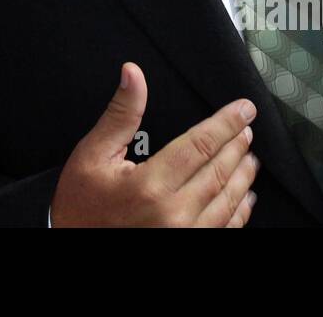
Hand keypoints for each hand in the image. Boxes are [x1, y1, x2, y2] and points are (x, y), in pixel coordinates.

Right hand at [50, 62, 258, 226]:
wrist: (72, 246)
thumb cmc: (81, 205)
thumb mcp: (92, 154)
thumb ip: (120, 115)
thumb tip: (132, 74)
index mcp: (150, 186)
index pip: (200, 146)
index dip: (225, 123)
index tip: (243, 109)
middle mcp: (173, 215)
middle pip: (218, 172)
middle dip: (237, 146)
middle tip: (247, 128)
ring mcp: (184, 237)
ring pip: (227, 202)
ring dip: (242, 176)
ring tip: (250, 157)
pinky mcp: (187, 248)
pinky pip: (224, 230)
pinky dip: (239, 213)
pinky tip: (244, 199)